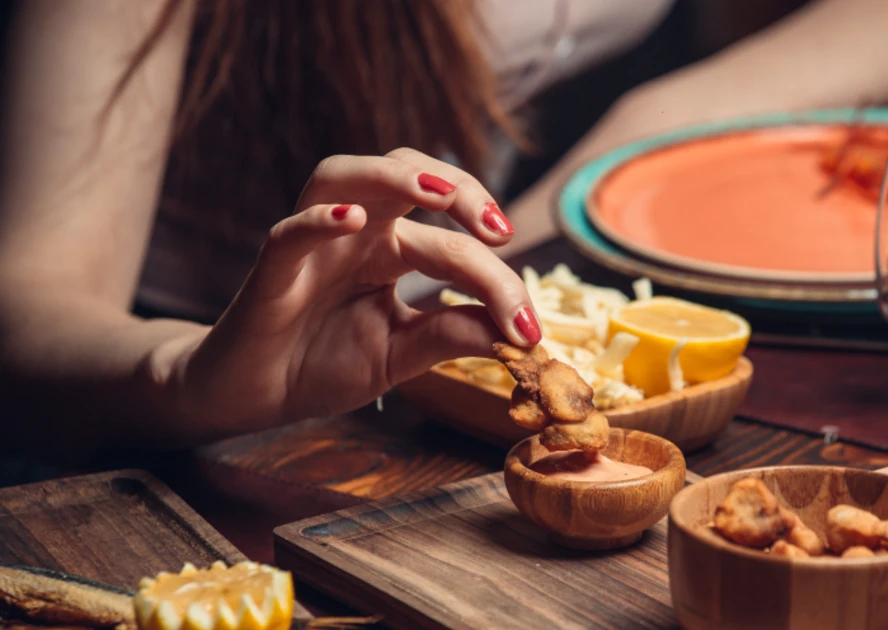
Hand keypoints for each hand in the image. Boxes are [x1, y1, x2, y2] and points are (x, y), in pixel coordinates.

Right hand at [175, 149, 539, 430]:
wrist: (252, 398)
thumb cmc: (320, 364)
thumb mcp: (401, 355)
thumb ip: (452, 336)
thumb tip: (519, 335)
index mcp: (391, 251)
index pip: (453, 243)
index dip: (498, 279)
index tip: (530, 328)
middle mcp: (355, 234)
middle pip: (406, 175)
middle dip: (460, 188)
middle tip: (500, 229)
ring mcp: (313, 246)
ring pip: (344, 175)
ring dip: (393, 176)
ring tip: (439, 196)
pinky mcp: (271, 272)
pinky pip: (290, 232)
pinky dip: (318, 219)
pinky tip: (349, 219)